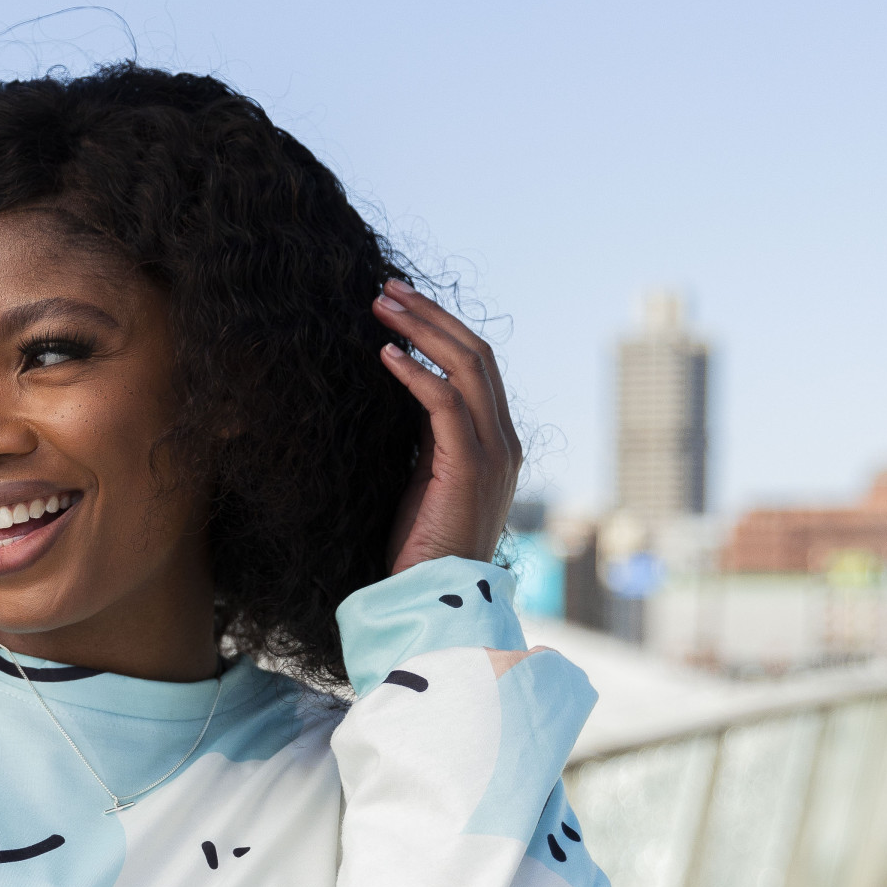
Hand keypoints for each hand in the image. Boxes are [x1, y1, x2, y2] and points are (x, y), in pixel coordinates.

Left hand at [372, 281, 522, 572]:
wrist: (437, 597)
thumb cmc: (423, 544)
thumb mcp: (427, 475)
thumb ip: (429, 434)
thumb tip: (406, 386)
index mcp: (498, 440)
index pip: (477, 365)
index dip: (440, 328)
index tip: (400, 306)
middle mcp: (505, 440)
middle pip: (475, 354)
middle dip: (430, 315)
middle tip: (385, 289)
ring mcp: (493, 453)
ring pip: (466, 367)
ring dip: (421, 330)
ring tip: (380, 306)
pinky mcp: (470, 468)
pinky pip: (445, 403)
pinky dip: (415, 372)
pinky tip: (384, 354)